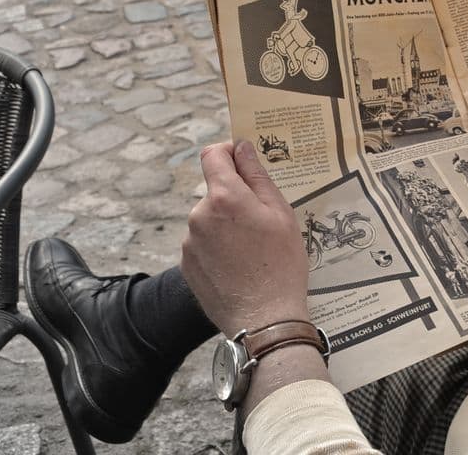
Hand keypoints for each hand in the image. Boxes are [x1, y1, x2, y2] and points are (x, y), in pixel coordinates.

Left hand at [180, 140, 310, 334]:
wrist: (265, 319)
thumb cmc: (281, 264)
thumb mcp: (280, 213)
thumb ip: (257, 175)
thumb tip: (242, 147)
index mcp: (224, 196)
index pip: (213, 154)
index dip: (228, 152)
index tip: (243, 160)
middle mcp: (199, 215)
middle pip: (215, 190)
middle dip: (235, 197)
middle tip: (262, 221)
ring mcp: (189, 242)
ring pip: (209, 218)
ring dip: (226, 224)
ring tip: (252, 250)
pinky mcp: (186, 265)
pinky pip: (202, 243)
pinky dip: (218, 246)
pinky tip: (238, 266)